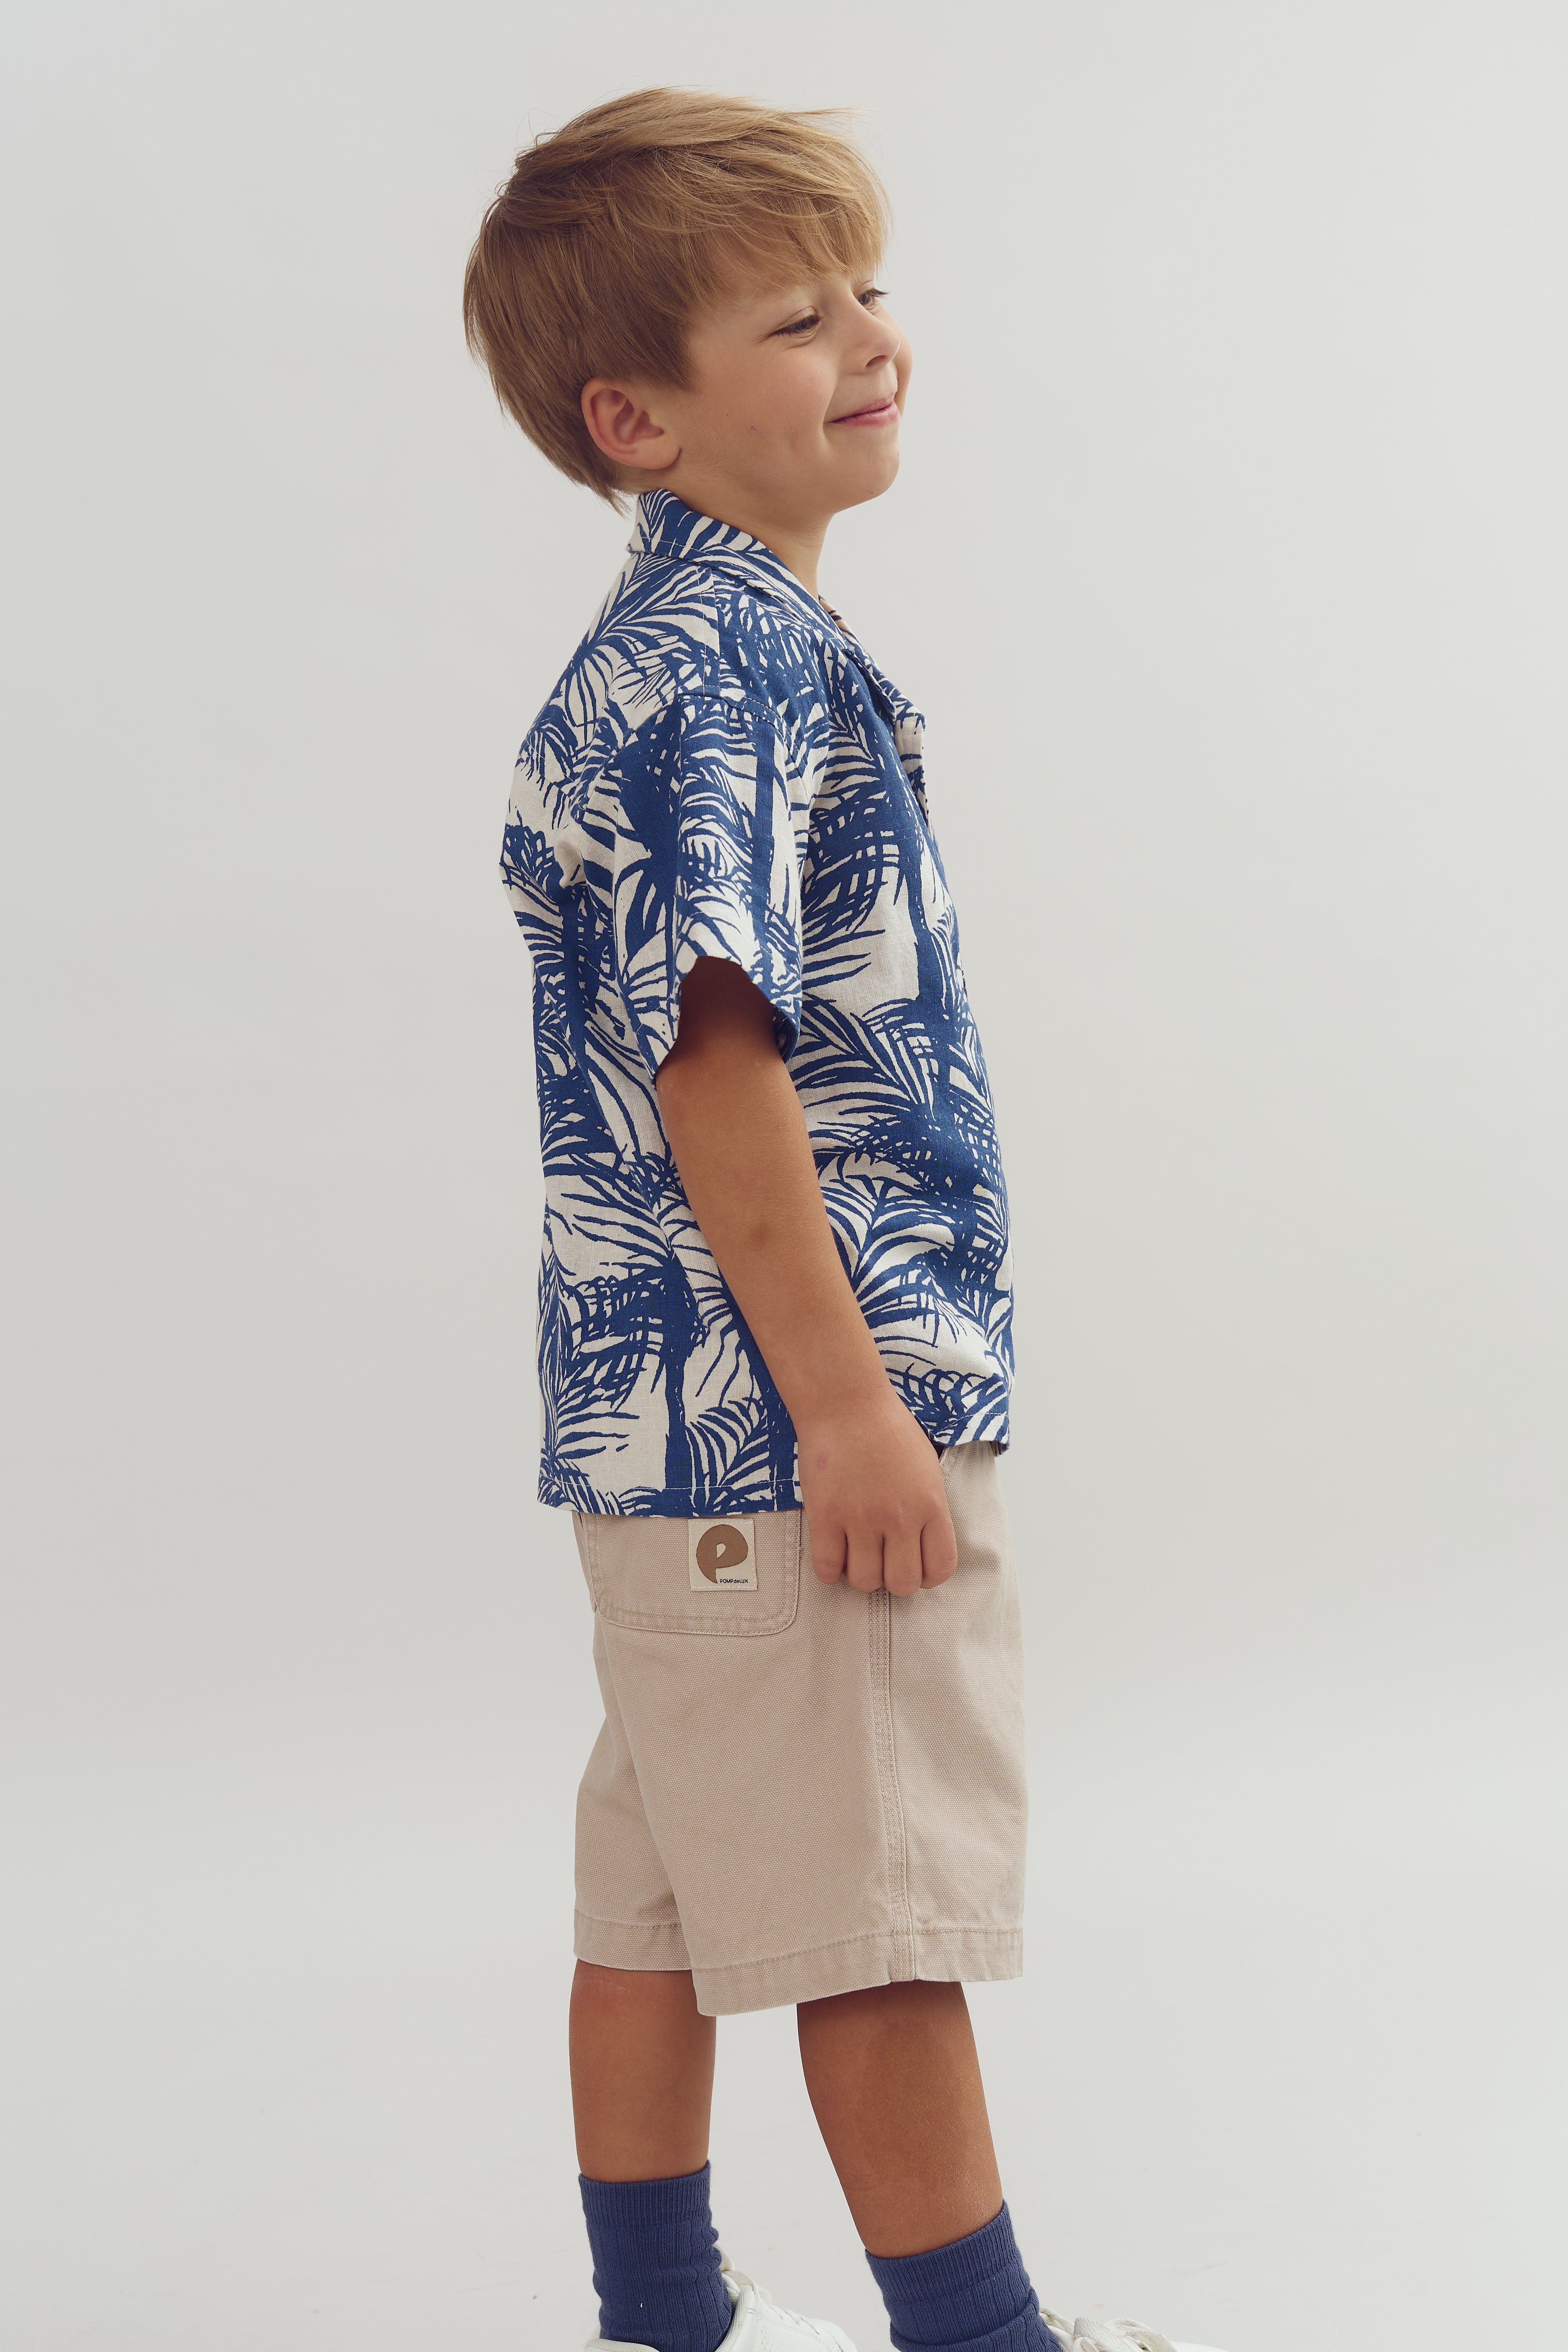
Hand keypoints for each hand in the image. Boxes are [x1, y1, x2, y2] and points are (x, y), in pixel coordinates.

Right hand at [795, 1389, 957, 1595]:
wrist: (845, 1401)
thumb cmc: (886, 1427)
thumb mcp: (926, 1466)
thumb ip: (928, 1507)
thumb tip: (923, 1544)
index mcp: (930, 1504)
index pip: (941, 1567)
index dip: (927, 1576)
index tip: (913, 1565)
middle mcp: (900, 1517)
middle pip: (903, 1583)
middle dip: (892, 1579)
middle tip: (881, 1560)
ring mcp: (861, 1518)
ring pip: (865, 1582)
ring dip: (860, 1574)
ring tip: (855, 1553)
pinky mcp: (825, 1516)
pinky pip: (828, 1568)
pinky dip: (830, 1569)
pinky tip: (832, 1551)